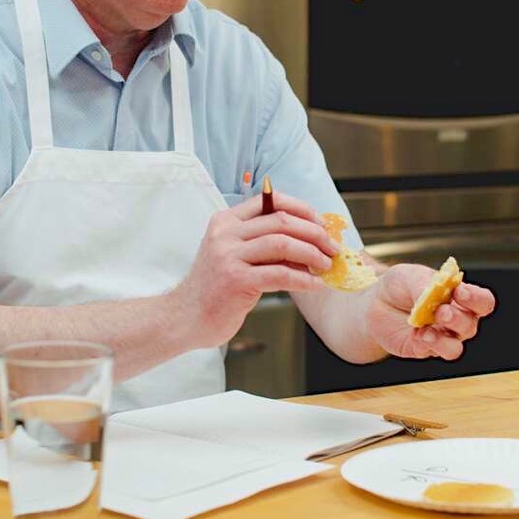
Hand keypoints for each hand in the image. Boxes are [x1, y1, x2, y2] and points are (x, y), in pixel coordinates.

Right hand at [174, 190, 340, 347]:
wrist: (186, 318)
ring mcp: (228, 256)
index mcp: (226, 221)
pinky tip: (315, 285)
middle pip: (281, 220)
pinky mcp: (236, 280)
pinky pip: (280, 275)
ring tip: (326, 266)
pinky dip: (304, 279)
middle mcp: (225, 233)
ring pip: (283, 244)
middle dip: (314, 233)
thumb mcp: (233, 255)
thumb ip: (262, 242)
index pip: (270, 201)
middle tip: (332, 247)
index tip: (321, 225)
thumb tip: (308, 240)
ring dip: (312, 254)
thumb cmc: (215, 288)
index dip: (302, 209)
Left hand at [366, 264, 495, 360]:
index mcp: (459, 298)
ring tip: (427, 328)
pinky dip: (426, 344)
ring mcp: (440, 337)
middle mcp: (455, 320)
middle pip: (471, 325)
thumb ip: (423, 282)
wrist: (374, 303)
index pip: (482, 302)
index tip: (460, 291)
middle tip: (442, 311)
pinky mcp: (423, 349)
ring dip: (444, 340)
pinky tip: (416, 333)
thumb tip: (431, 294)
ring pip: (455, 347)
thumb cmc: (398, 286)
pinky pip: (433, 353)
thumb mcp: (408, 274)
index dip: (476, 299)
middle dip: (458, 319)